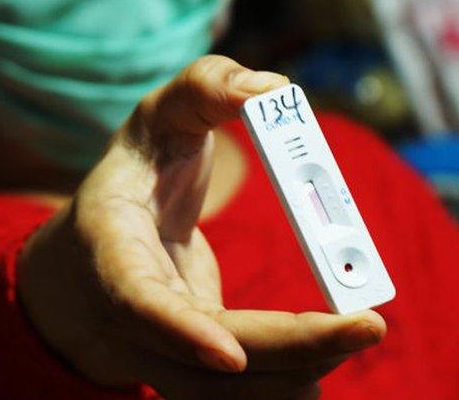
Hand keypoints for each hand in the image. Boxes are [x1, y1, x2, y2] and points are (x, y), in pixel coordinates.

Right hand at [17, 55, 385, 397]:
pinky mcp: (191, 376)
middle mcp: (129, 321)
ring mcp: (160, 358)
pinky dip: (294, 379)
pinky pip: (244, 398)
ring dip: (301, 371)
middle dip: (290, 352)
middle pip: (205, 367)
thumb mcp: (157, 118)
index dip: (178, 331)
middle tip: (368, 324)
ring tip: (358, 331)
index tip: (231, 355)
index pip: (135, 302)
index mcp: (110, 251)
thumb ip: (205, 89)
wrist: (90, 257)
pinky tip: (330, 350)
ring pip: (229, 398)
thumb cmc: (132, 177)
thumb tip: (271, 89)